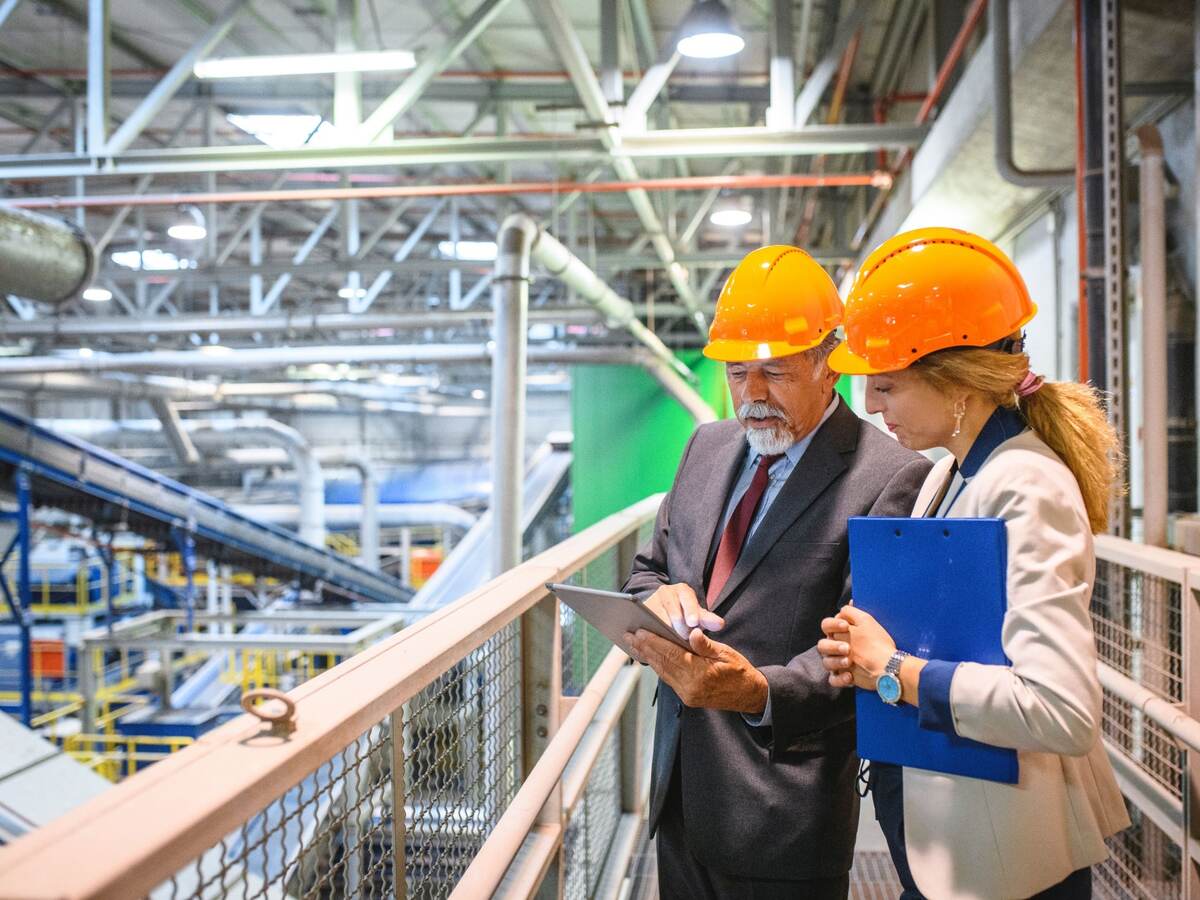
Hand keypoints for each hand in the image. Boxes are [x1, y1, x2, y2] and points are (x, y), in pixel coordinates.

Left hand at [627, 627, 767, 714]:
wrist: (749, 696)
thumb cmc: (739, 671)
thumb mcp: (726, 654)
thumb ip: (706, 645)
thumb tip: (692, 633)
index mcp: (701, 673)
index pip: (671, 654)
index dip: (654, 641)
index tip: (640, 630)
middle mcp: (690, 687)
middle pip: (662, 663)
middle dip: (644, 648)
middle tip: (628, 635)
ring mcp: (687, 694)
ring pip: (662, 672)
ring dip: (647, 657)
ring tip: (634, 643)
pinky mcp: (687, 698)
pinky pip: (668, 679)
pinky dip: (658, 666)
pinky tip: (650, 656)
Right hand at [645, 583, 724, 638]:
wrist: (664, 612)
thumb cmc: (686, 615)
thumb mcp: (697, 615)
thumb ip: (708, 620)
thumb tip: (720, 624)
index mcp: (683, 590)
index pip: (687, 598)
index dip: (690, 611)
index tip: (693, 623)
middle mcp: (666, 592)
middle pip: (672, 608)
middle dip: (678, 624)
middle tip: (683, 637)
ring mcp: (651, 600)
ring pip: (657, 616)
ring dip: (664, 629)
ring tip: (670, 640)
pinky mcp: (640, 612)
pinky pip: (644, 622)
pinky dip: (650, 633)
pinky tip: (654, 643)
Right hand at [817, 605, 896, 690]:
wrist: (890, 665)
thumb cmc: (878, 641)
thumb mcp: (866, 621)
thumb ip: (852, 611)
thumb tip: (848, 602)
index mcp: (841, 633)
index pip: (826, 625)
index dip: (832, 624)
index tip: (845, 626)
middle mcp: (838, 648)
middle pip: (822, 645)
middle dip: (833, 646)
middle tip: (847, 649)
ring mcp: (840, 663)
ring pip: (826, 662)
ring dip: (836, 661)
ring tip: (849, 662)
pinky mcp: (845, 677)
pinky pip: (833, 680)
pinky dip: (839, 679)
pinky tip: (850, 677)